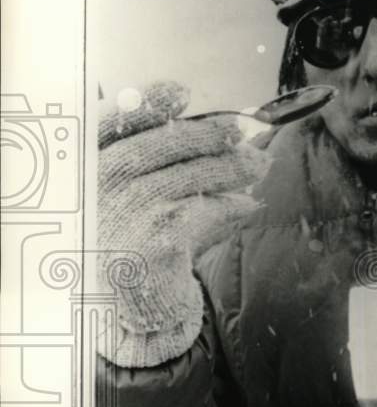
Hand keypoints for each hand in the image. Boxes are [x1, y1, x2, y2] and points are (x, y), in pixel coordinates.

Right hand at [98, 81, 267, 367]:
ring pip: (191, 175)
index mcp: (86, 173)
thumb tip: (224, 137)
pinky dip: (233, 206)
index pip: (109, 124)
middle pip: (159, 145)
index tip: (180, 94)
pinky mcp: (158, 240)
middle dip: (208, 134)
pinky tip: (249, 206)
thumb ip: (166, 170)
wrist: (132, 313)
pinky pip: (207, 209)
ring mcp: (127, 214)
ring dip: (233, 167)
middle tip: (243, 131)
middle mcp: (98, 190)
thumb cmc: (137, 249)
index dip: (144, 105)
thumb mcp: (137, 204)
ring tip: (260, 165)